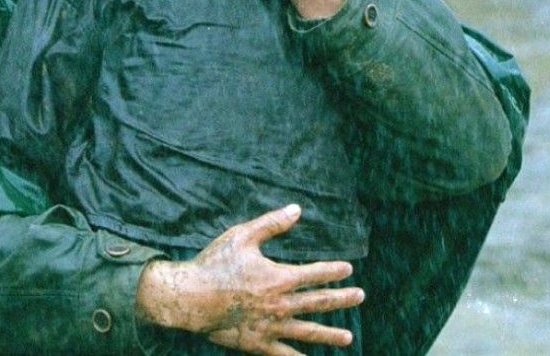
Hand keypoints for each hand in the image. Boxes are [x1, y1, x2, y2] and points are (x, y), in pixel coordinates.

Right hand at [136, 205, 363, 354]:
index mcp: (279, 278)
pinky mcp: (258, 343)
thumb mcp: (243, 236)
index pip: (315, 274)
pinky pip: (283, 355)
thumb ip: (272, 224)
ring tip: (348, 337)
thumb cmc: (214, 264)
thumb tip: (296, 209)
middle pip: (318, 302)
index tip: (347, 269)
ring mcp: (271, 326)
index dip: (333, 271)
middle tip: (360, 296)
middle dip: (341, 299)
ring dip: (330, 334)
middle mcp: (280, 304)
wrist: (190, 297)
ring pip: (307, 332)